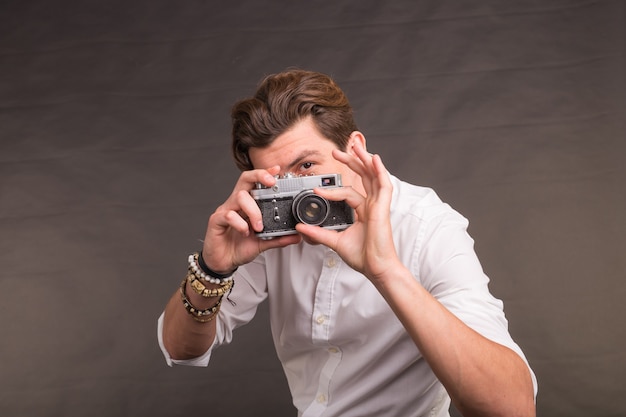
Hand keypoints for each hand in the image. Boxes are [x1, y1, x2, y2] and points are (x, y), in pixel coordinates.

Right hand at [202, 165, 300, 271]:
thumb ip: (278, 238)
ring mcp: (226, 210)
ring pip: (240, 196)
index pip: (255, 183)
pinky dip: (240, 224)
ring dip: (253, 211)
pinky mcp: (216, 220)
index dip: (265, 173)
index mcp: (247, 205)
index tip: (277, 170)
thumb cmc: (239, 248)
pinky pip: (229, 215)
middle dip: (259, 175)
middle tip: (271, 183)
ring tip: (259, 226)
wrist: (223, 262)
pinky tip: (245, 233)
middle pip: (245, 179)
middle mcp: (236, 204)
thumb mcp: (263, 242)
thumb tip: (296, 236)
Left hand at [296, 142, 401, 281]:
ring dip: (364, 159)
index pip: (348, 191)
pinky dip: (379, 170)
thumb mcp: (335, 241)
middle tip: (336, 150)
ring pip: (372, 175)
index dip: (332, 188)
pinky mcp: (383, 208)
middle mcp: (371, 205)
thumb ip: (318, 233)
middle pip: (363, 177)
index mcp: (362, 211)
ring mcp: (378, 205)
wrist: (375, 268)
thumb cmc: (363, 256)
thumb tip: (301, 228)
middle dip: (352, 161)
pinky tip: (374, 159)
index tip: (316, 189)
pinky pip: (383, 185)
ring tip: (355, 145)